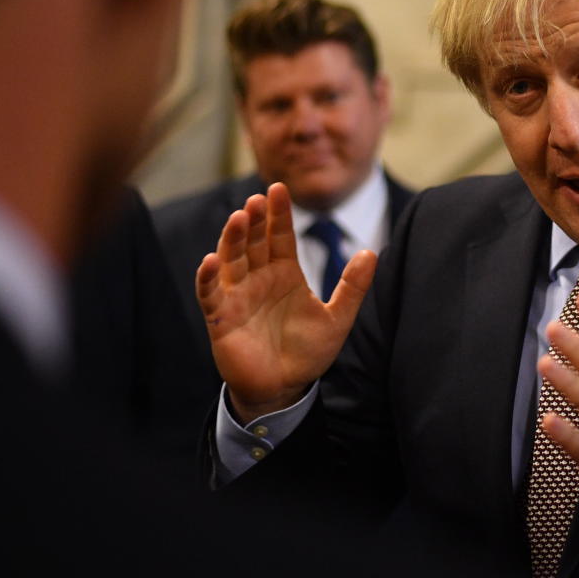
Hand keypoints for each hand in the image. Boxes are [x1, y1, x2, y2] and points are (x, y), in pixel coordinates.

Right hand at [196, 182, 376, 423]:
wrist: (285, 388)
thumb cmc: (308, 352)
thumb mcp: (338, 318)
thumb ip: (353, 287)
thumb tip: (371, 253)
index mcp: (285, 273)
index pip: (280, 236)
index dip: (279, 213)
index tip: (278, 189)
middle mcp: (259, 278)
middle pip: (254, 241)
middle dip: (256, 219)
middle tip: (257, 198)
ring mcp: (238, 295)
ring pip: (231, 260)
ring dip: (233, 239)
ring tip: (239, 218)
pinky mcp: (221, 317)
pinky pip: (210, 293)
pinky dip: (208, 277)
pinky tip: (212, 260)